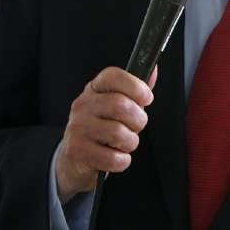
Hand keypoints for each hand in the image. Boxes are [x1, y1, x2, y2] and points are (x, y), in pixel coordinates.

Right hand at [55, 66, 155, 201]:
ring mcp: (77, 128)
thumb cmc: (103, 128)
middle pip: (121, 105)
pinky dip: (122, 161)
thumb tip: (153, 69)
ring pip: (118, 132)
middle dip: (138, 120)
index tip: (147, 98)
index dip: (136, 86)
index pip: (113, 76)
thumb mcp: (118, 107)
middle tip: (136, 127)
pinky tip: (117, 157)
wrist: (75, 158)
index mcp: (94, 89)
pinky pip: (112, 158)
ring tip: (125, 144)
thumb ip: (136, 91)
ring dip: (131, 142)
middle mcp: (82, 105)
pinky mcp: (76, 151)